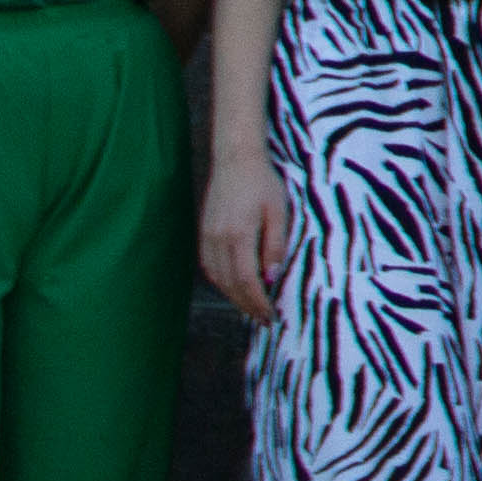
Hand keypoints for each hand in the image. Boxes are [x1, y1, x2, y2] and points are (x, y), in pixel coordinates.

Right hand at [198, 150, 286, 327]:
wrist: (235, 161)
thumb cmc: (262, 183)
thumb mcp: (279, 212)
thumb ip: (275, 245)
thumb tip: (271, 278)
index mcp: (238, 234)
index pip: (246, 280)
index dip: (257, 302)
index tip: (270, 315)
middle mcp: (217, 239)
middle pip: (229, 284)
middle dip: (247, 305)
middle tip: (263, 319)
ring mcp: (206, 237)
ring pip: (217, 278)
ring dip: (233, 297)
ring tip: (252, 307)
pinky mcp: (203, 234)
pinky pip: (209, 267)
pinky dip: (222, 282)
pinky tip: (235, 287)